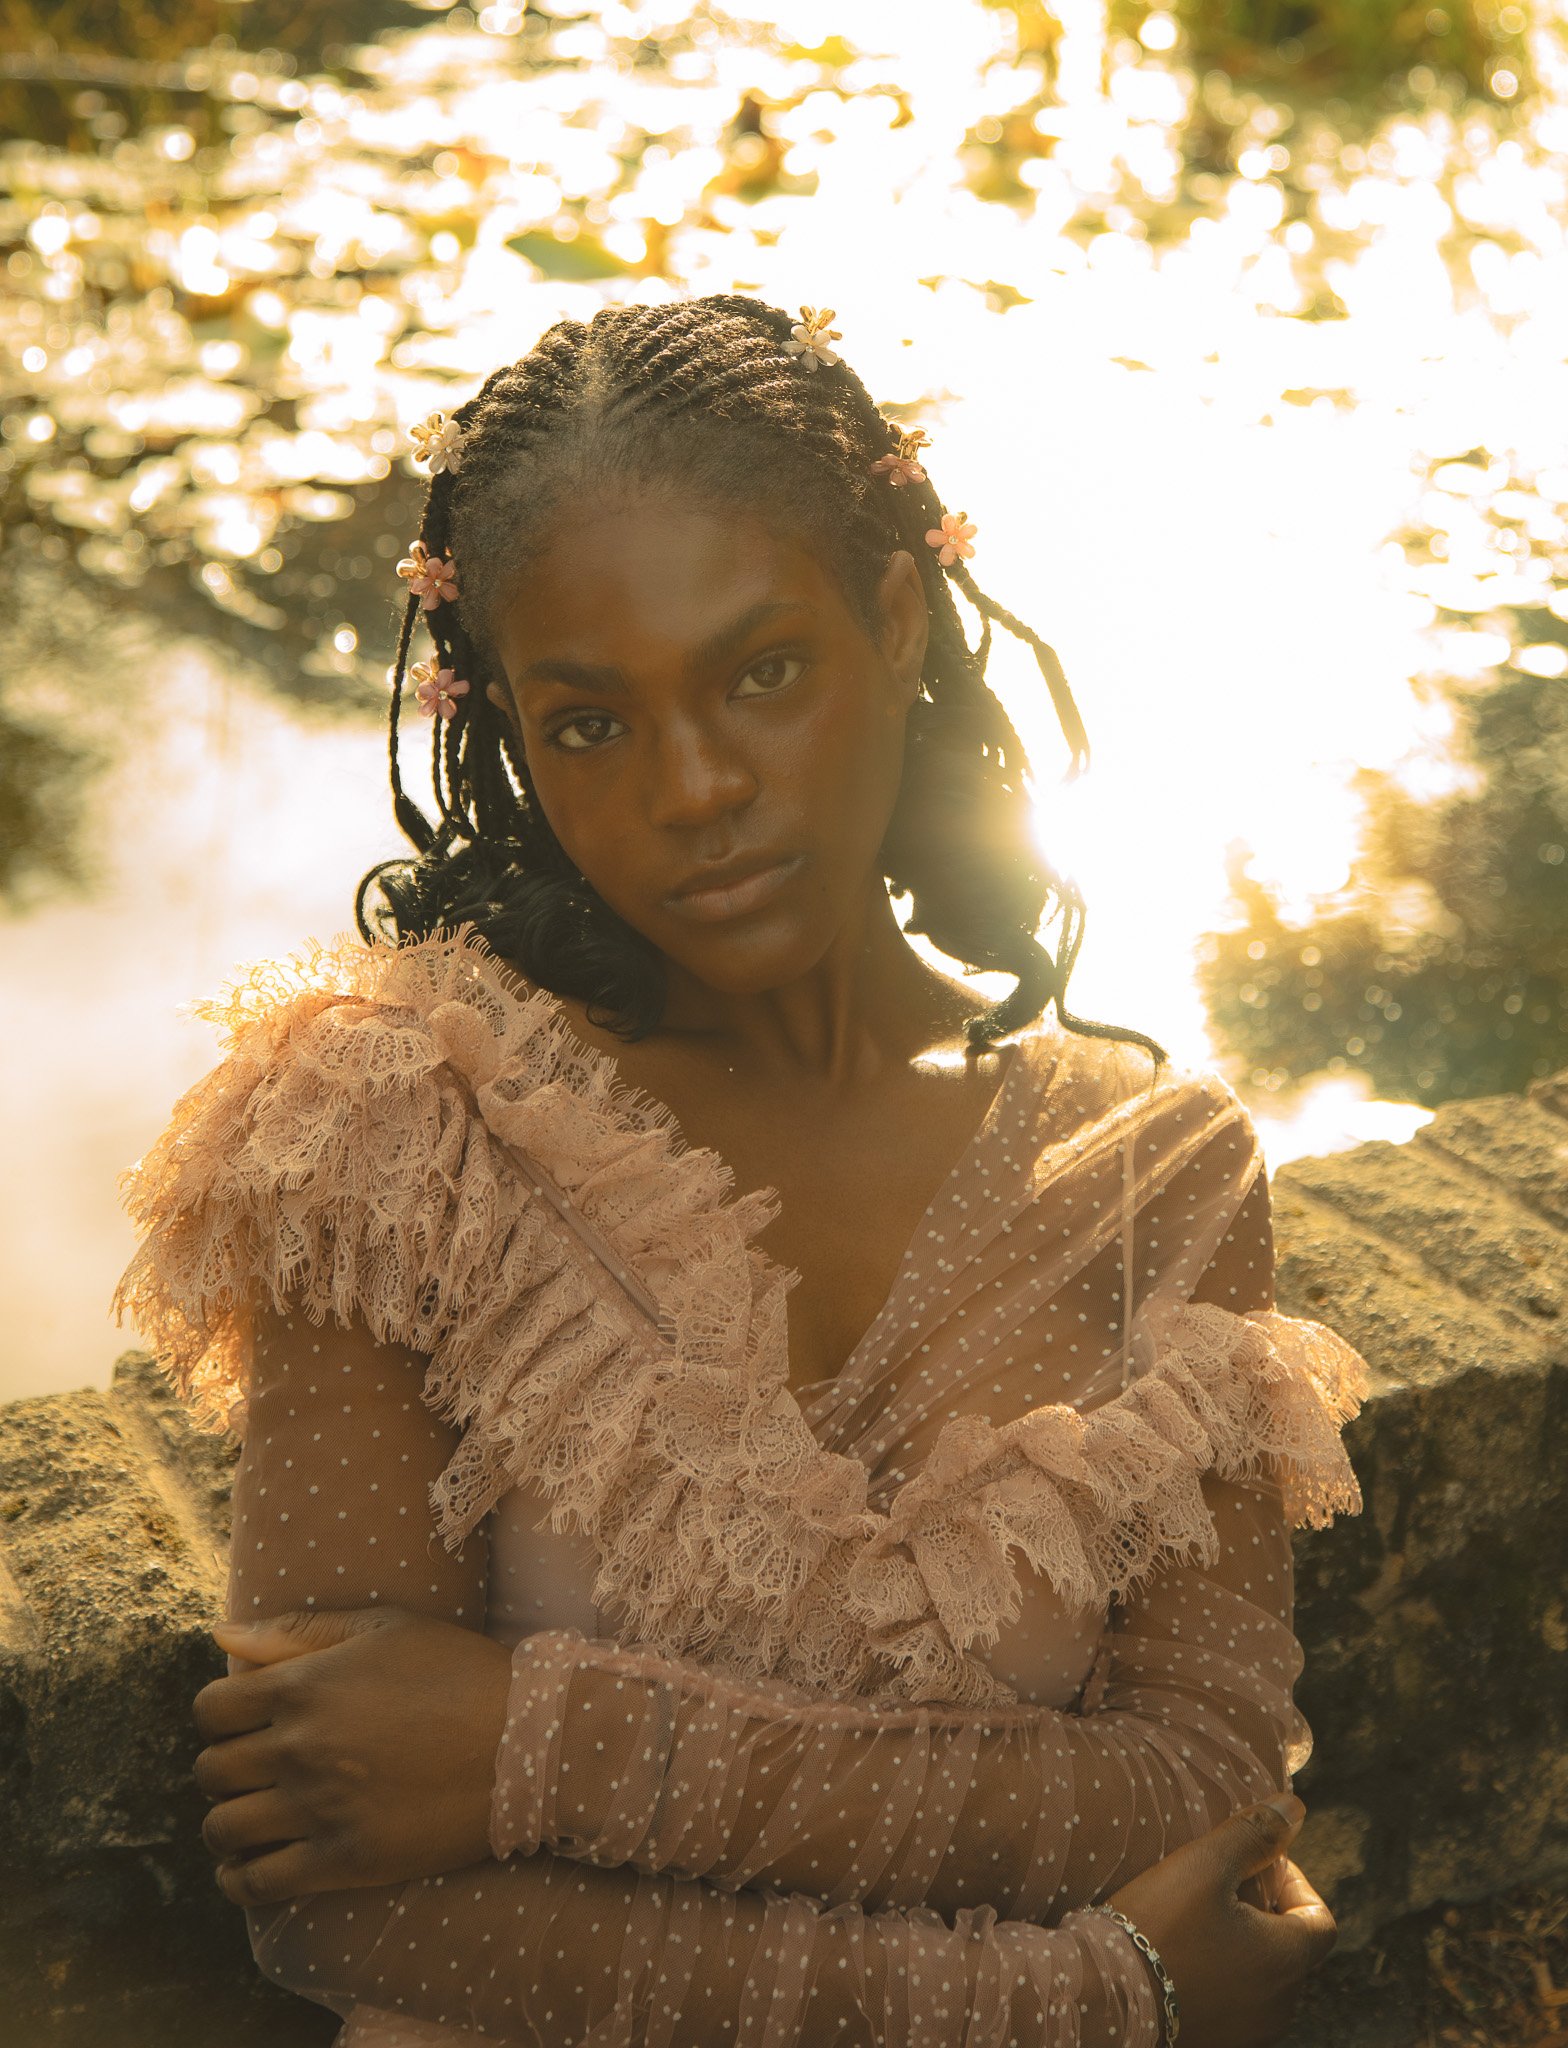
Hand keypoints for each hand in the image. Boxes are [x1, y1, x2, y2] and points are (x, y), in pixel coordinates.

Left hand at [192, 1607, 513, 1907]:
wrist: (525, 1741)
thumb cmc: (457, 1672)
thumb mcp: (385, 1628)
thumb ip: (298, 1631)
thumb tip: (221, 1632)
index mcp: (304, 1686)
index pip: (210, 1708)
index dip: (221, 1714)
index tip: (245, 1721)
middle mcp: (300, 1749)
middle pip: (211, 1770)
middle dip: (224, 1767)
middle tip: (255, 1769)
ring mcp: (319, 1809)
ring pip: (224, 1828)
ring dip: (228, 1822)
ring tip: (254, 1816)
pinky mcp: (343, 1861)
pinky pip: (256, 1884)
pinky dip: (239, 1879)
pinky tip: (250, 1867)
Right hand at [1106, 1794, 1337, 2047]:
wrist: (1106, 1995)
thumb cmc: (1160, 1926)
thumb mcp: (1204, 1865)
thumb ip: (1254, 1834)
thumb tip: (1296, 1808)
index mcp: (1286, 1960)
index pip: (1319, 1919)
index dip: (1294, 1884)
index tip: (1253, 1866)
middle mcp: (1280, 2004)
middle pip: (1290, 1946)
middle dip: (1264, 1910)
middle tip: (1218, 1885)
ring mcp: (1250, 2030)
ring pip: (1263, 1975)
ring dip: (1243, 1943)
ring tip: (1196, 1917)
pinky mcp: (1220, 2041)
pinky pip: (1237, 2000)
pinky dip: (1223, 1974)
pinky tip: (1184, 1954)